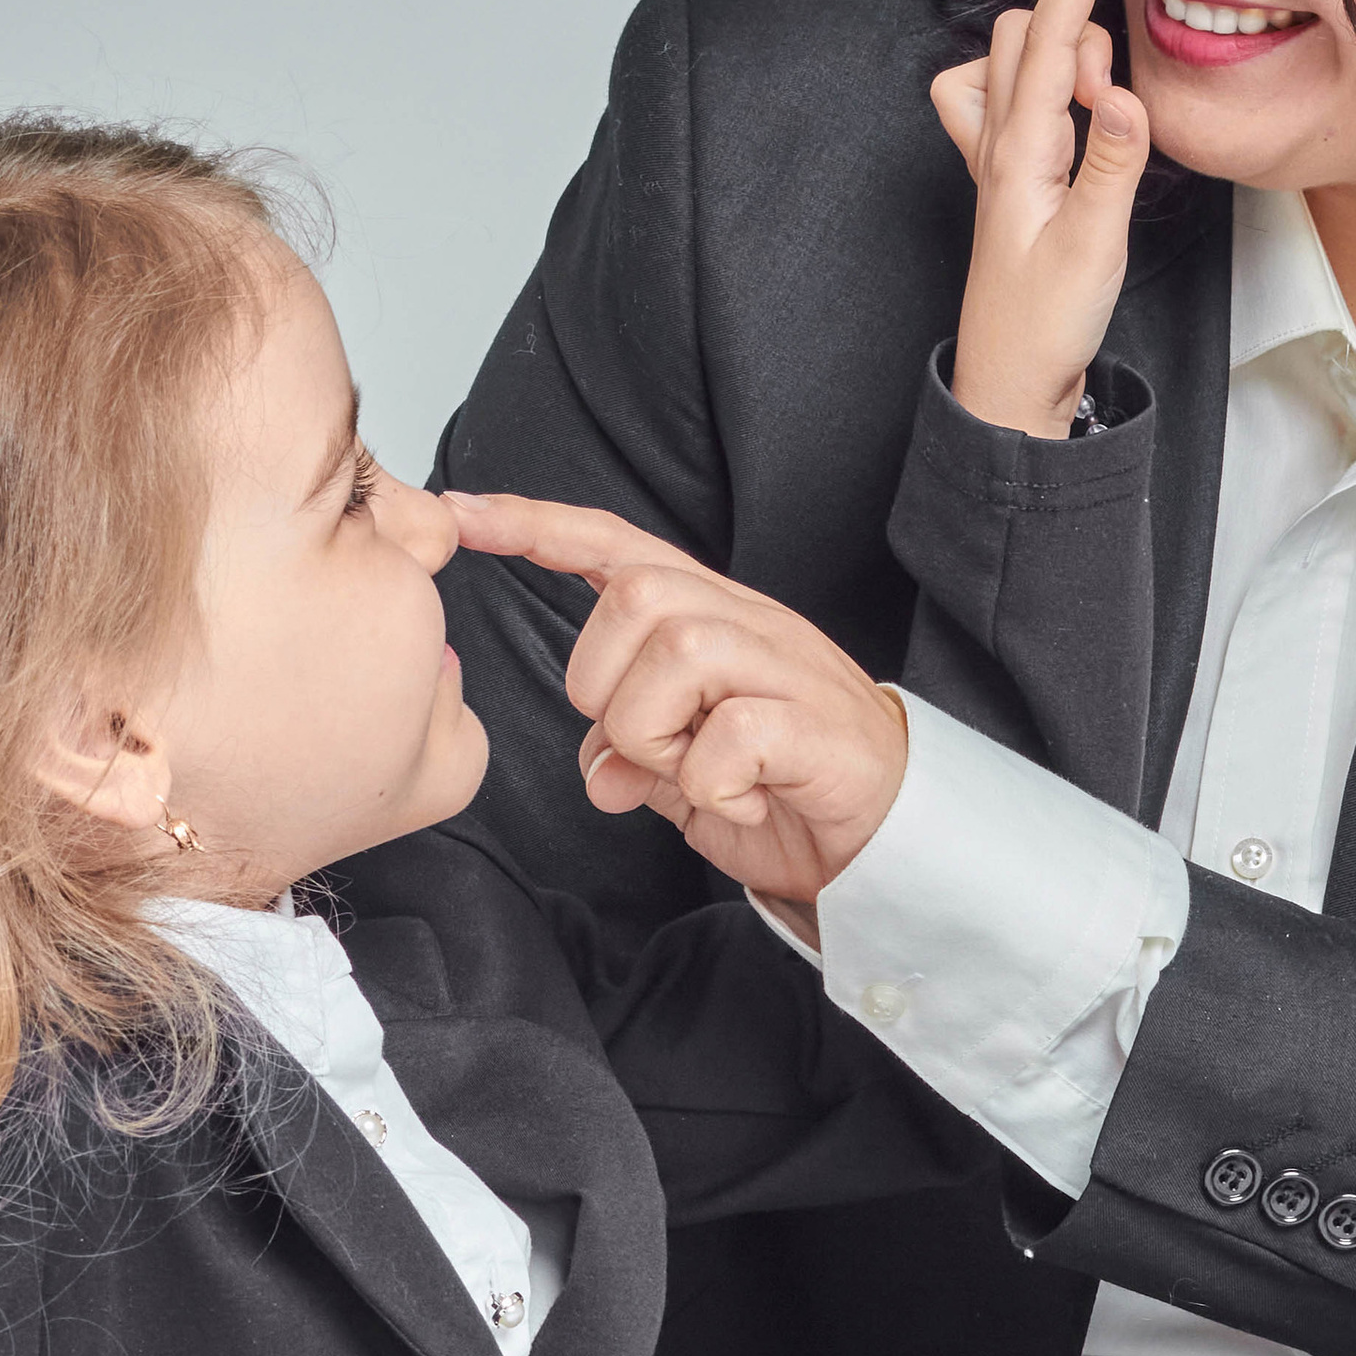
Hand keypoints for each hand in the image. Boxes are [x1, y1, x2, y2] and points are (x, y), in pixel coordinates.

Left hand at [444, 494, 907, 904]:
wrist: (894, 842)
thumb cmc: (788, 793)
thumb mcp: (688, 777)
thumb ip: (635, 757)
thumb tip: (598, 769)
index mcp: (709, 621)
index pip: (615, 547)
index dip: (537, 526)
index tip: (460, 512)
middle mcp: (748, 623)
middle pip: (634, 597)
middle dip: (605, 685)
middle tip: (648, 752)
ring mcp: (786, 666)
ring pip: (677, 651)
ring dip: (656, 735)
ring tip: (695, 778)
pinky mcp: (815, 722)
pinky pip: (729, 733)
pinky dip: (711, 785)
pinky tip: (742, 803)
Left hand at [930, 0, 1150, 439]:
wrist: (1010, 385)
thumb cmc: (1046, 324)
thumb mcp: (1095, 246)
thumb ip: (1113, 164)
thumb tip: (1122, 91)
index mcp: (1017, 152)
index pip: (1045, 39)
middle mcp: (996, 146)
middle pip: (1017, 39)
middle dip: (1070, 27)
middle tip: (1109, 99)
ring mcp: (995, 163)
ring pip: (1007, 66)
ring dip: (1054, 58)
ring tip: (1096, 116)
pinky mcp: (1007, 182)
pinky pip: (1008, 106)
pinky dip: (1039, 89)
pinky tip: (1074, 124)